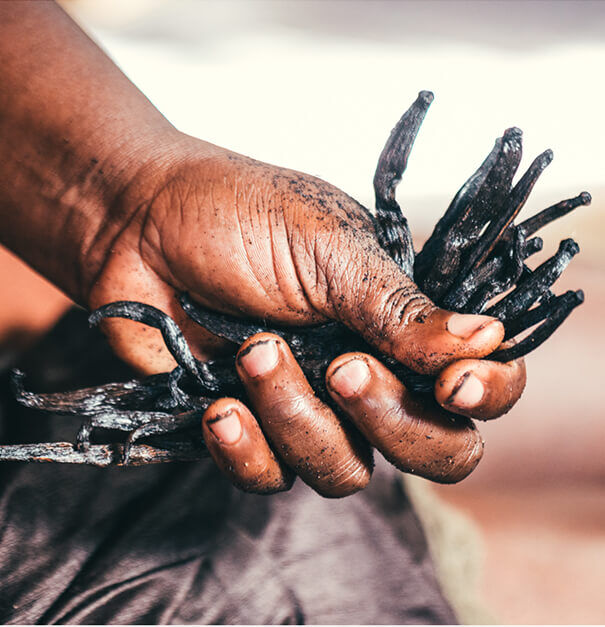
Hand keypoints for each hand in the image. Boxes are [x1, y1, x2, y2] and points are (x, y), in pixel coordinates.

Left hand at [86, 132, 525, 495]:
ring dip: (300, 420)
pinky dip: (248, 449)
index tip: (454, 384)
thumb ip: (399, 307)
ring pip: (347, 471)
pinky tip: (219, 406)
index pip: (480, 379)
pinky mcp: (255, 431)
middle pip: (432, 449)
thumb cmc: (238, 216)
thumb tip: (487, 339)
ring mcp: (313, 409)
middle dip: (394, 423)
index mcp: (402, 322)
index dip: (486, 393)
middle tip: (343, 368)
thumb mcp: (327, 247)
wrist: (141, 229)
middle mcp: (370, 373)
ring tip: (254, 352)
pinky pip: (272, 478)